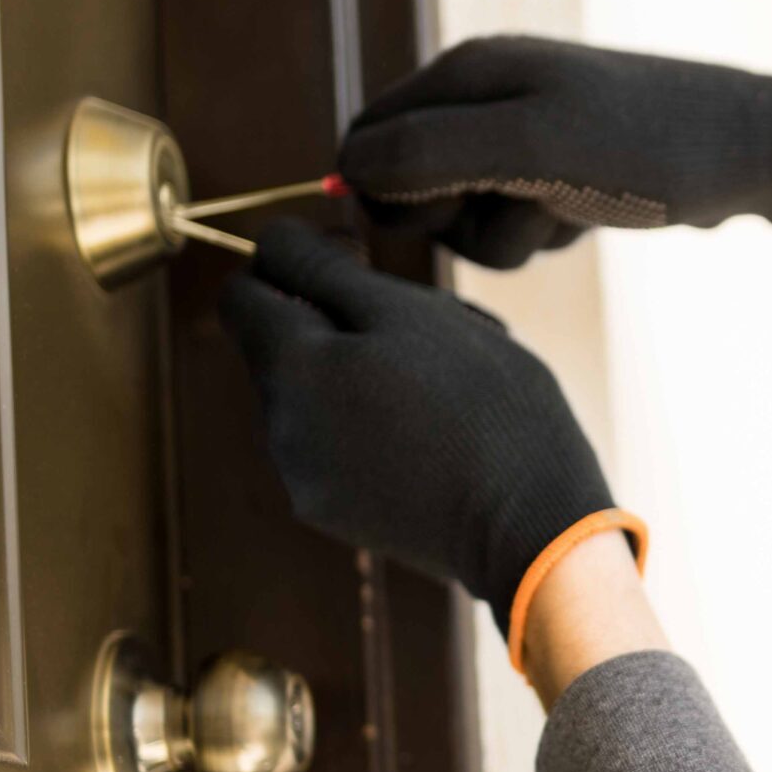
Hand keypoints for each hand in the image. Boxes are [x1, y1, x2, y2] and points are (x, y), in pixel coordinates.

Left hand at [219, 218, 616, 631]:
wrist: (530, 526)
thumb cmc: (485, 407)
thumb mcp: (416, 315)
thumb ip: (329, 273)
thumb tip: (273, 245)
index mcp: (293, 368)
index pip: (242, 292)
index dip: (293, 261)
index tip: (356, 261)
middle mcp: (278, 426)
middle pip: (282, 344)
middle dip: (338, 323)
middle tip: (427, 333)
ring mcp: (302, 477)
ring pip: (312, 393)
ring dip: (358, 374)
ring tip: (439, 390)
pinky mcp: (333, 512)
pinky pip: (332, 443)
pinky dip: (367, 424)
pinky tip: (431, 436)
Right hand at [340, 36, 771, 267]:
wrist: (753, 154)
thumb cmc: (649, 147)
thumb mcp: (533, 151)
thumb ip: (431, 156)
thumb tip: (349, 174)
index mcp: (468, 73)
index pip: (366, 142)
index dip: (384, 197)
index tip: (442, 220)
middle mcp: (487, 95)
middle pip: (408, 184)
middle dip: (453, 219)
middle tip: (518, 208)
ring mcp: (525, 135)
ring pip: (463, 214)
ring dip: (508, 235)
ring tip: (568, 209)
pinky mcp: (558, 171)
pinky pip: (513, 222)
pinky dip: (544, 234)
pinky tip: (590, 216)